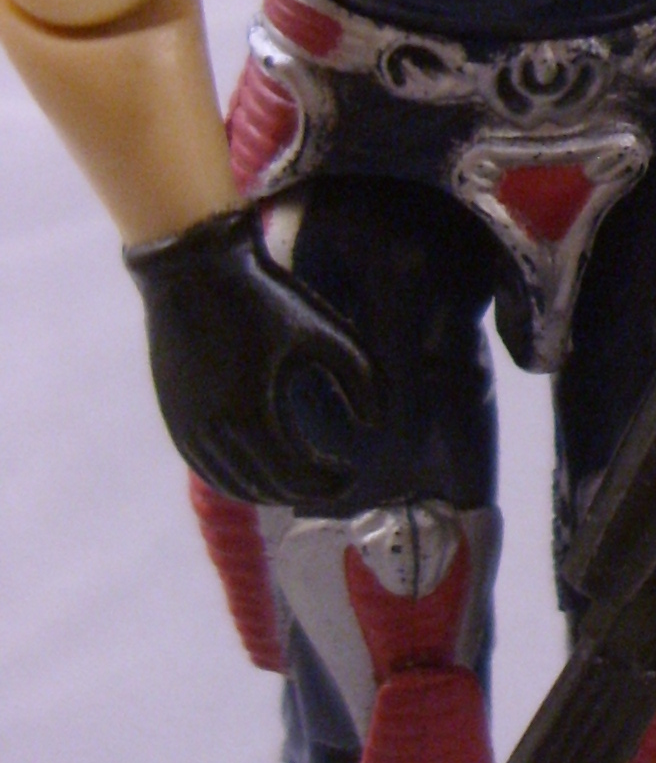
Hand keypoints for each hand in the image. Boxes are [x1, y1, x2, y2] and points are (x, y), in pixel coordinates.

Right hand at [124, 207, 382, 505]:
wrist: (192, 271)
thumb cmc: (264, 299)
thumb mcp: (326, 332)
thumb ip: (360, 379)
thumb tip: (374, 425)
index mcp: (250, 413)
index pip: (294, 477)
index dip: (327, 485)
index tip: (352, 475)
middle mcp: (212, 431)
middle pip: (264, 488)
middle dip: (305, 491)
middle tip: (336, 481)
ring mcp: (187, 427)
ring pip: (232, 485)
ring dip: (271, 491)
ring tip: (304, 480)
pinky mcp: (174, 417)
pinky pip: (207, 469)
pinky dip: (237, 480)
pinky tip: (263, 470)